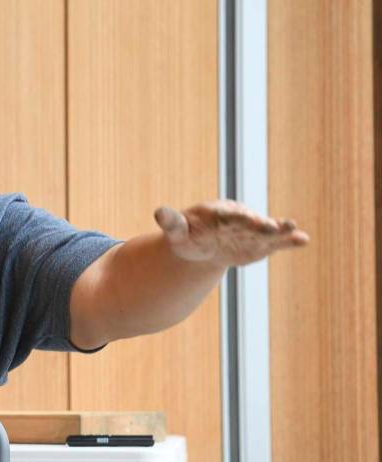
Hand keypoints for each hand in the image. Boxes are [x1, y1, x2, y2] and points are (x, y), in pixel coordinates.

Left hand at [154, 200, 309, 267]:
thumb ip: (171, 223)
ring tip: (294, 229)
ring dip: (280, 230)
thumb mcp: (177, 232)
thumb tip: (159, 213)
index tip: (249, 219)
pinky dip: (288, 241)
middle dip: (260, 225)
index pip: (229, 215)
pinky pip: (276, 242)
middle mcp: (238, 219)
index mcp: (218, 213)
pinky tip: (303, 240)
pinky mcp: (261, 244)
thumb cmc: (187, 237)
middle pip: (250, 222)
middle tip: (272, 227)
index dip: (239, 218)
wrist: (202, 248)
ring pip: (267, 231)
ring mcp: (251, 231)